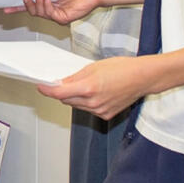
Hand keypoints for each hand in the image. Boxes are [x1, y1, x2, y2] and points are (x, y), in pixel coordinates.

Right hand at [10, 0, 101, 23]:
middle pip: (32, 11)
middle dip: (26, 4)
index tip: (7, 8)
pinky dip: (46, 4)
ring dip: (37, 2)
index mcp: (48, 2)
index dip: (18, 7)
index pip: (30, 6)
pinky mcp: (63, 18)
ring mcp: (57, 15)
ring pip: (39, 13)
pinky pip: (49, 14)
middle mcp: (52, 10)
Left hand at [36, 56, 153, 119]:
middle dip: (62, 92)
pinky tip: (96, 93)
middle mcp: (93, 103)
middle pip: (66, 100)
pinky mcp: (106, 115)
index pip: (59, 94)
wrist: (143, 78)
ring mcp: (100, 111)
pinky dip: (86, 102)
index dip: (47, 90)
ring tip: (86, 85)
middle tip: (63, 82)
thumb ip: (75, 77)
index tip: (41, 87)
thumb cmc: (122, 68)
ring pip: (77, 106)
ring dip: (74, 97)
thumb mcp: (94, 67)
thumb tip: (60, 83)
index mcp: (88, 88)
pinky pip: (88, 110)